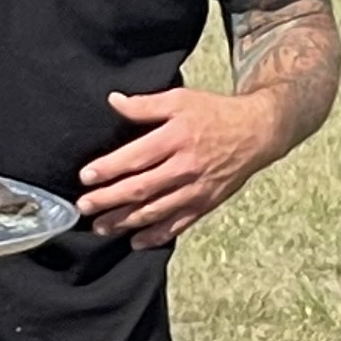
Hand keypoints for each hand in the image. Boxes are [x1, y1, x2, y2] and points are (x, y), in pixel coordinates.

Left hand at [77, 85, 281, 248]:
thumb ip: (146, 104)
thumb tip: (114, 101)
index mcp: (176, 138)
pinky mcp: (205, 204)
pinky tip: (135, 241)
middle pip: (141, 188)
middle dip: (109, 200)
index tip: (85, 177)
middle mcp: (185, 167)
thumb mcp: (181, 99)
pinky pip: (178, 224)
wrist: (256, 133)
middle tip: (84, 207)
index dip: (109, 168)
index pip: (136, 157)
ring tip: (101, 227)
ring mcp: (196, 189)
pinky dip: (156, 235)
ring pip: (156, 210)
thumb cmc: (215, 113)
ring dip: (126, 221)